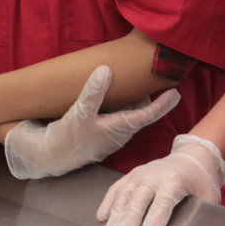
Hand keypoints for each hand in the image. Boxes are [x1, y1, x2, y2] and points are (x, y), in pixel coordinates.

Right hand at [1, 66, 179, 179]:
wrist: (49, 156)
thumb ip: (94, 92)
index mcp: (120, 128)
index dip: (163, 104)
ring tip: (133, 78)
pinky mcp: (101, 130)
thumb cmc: (67, 137)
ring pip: (128, 111)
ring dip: (132, 97)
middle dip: (146, 94)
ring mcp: (111, 131)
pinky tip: (113, 90)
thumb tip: (106, 69)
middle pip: (140, 109)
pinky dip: (120, 102)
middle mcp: (120, 131)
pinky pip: (117, 113)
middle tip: (151, 74)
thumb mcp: (79, 113)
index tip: (176, 92)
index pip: (148, 114)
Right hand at [95, 132, 224, 225]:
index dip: (155, 219)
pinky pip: (116, 188)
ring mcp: (140, 174)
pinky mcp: (131, 175)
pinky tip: (102, 217)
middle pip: (139, 199)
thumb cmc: (200, 182)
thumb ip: (205, 214)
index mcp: (176, 181)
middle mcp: (155, 176)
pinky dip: (108, 202)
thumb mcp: (210, 196)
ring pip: (125, 194)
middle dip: (130, 221)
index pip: (164, 202)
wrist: (191, 157)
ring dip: (116, 214)